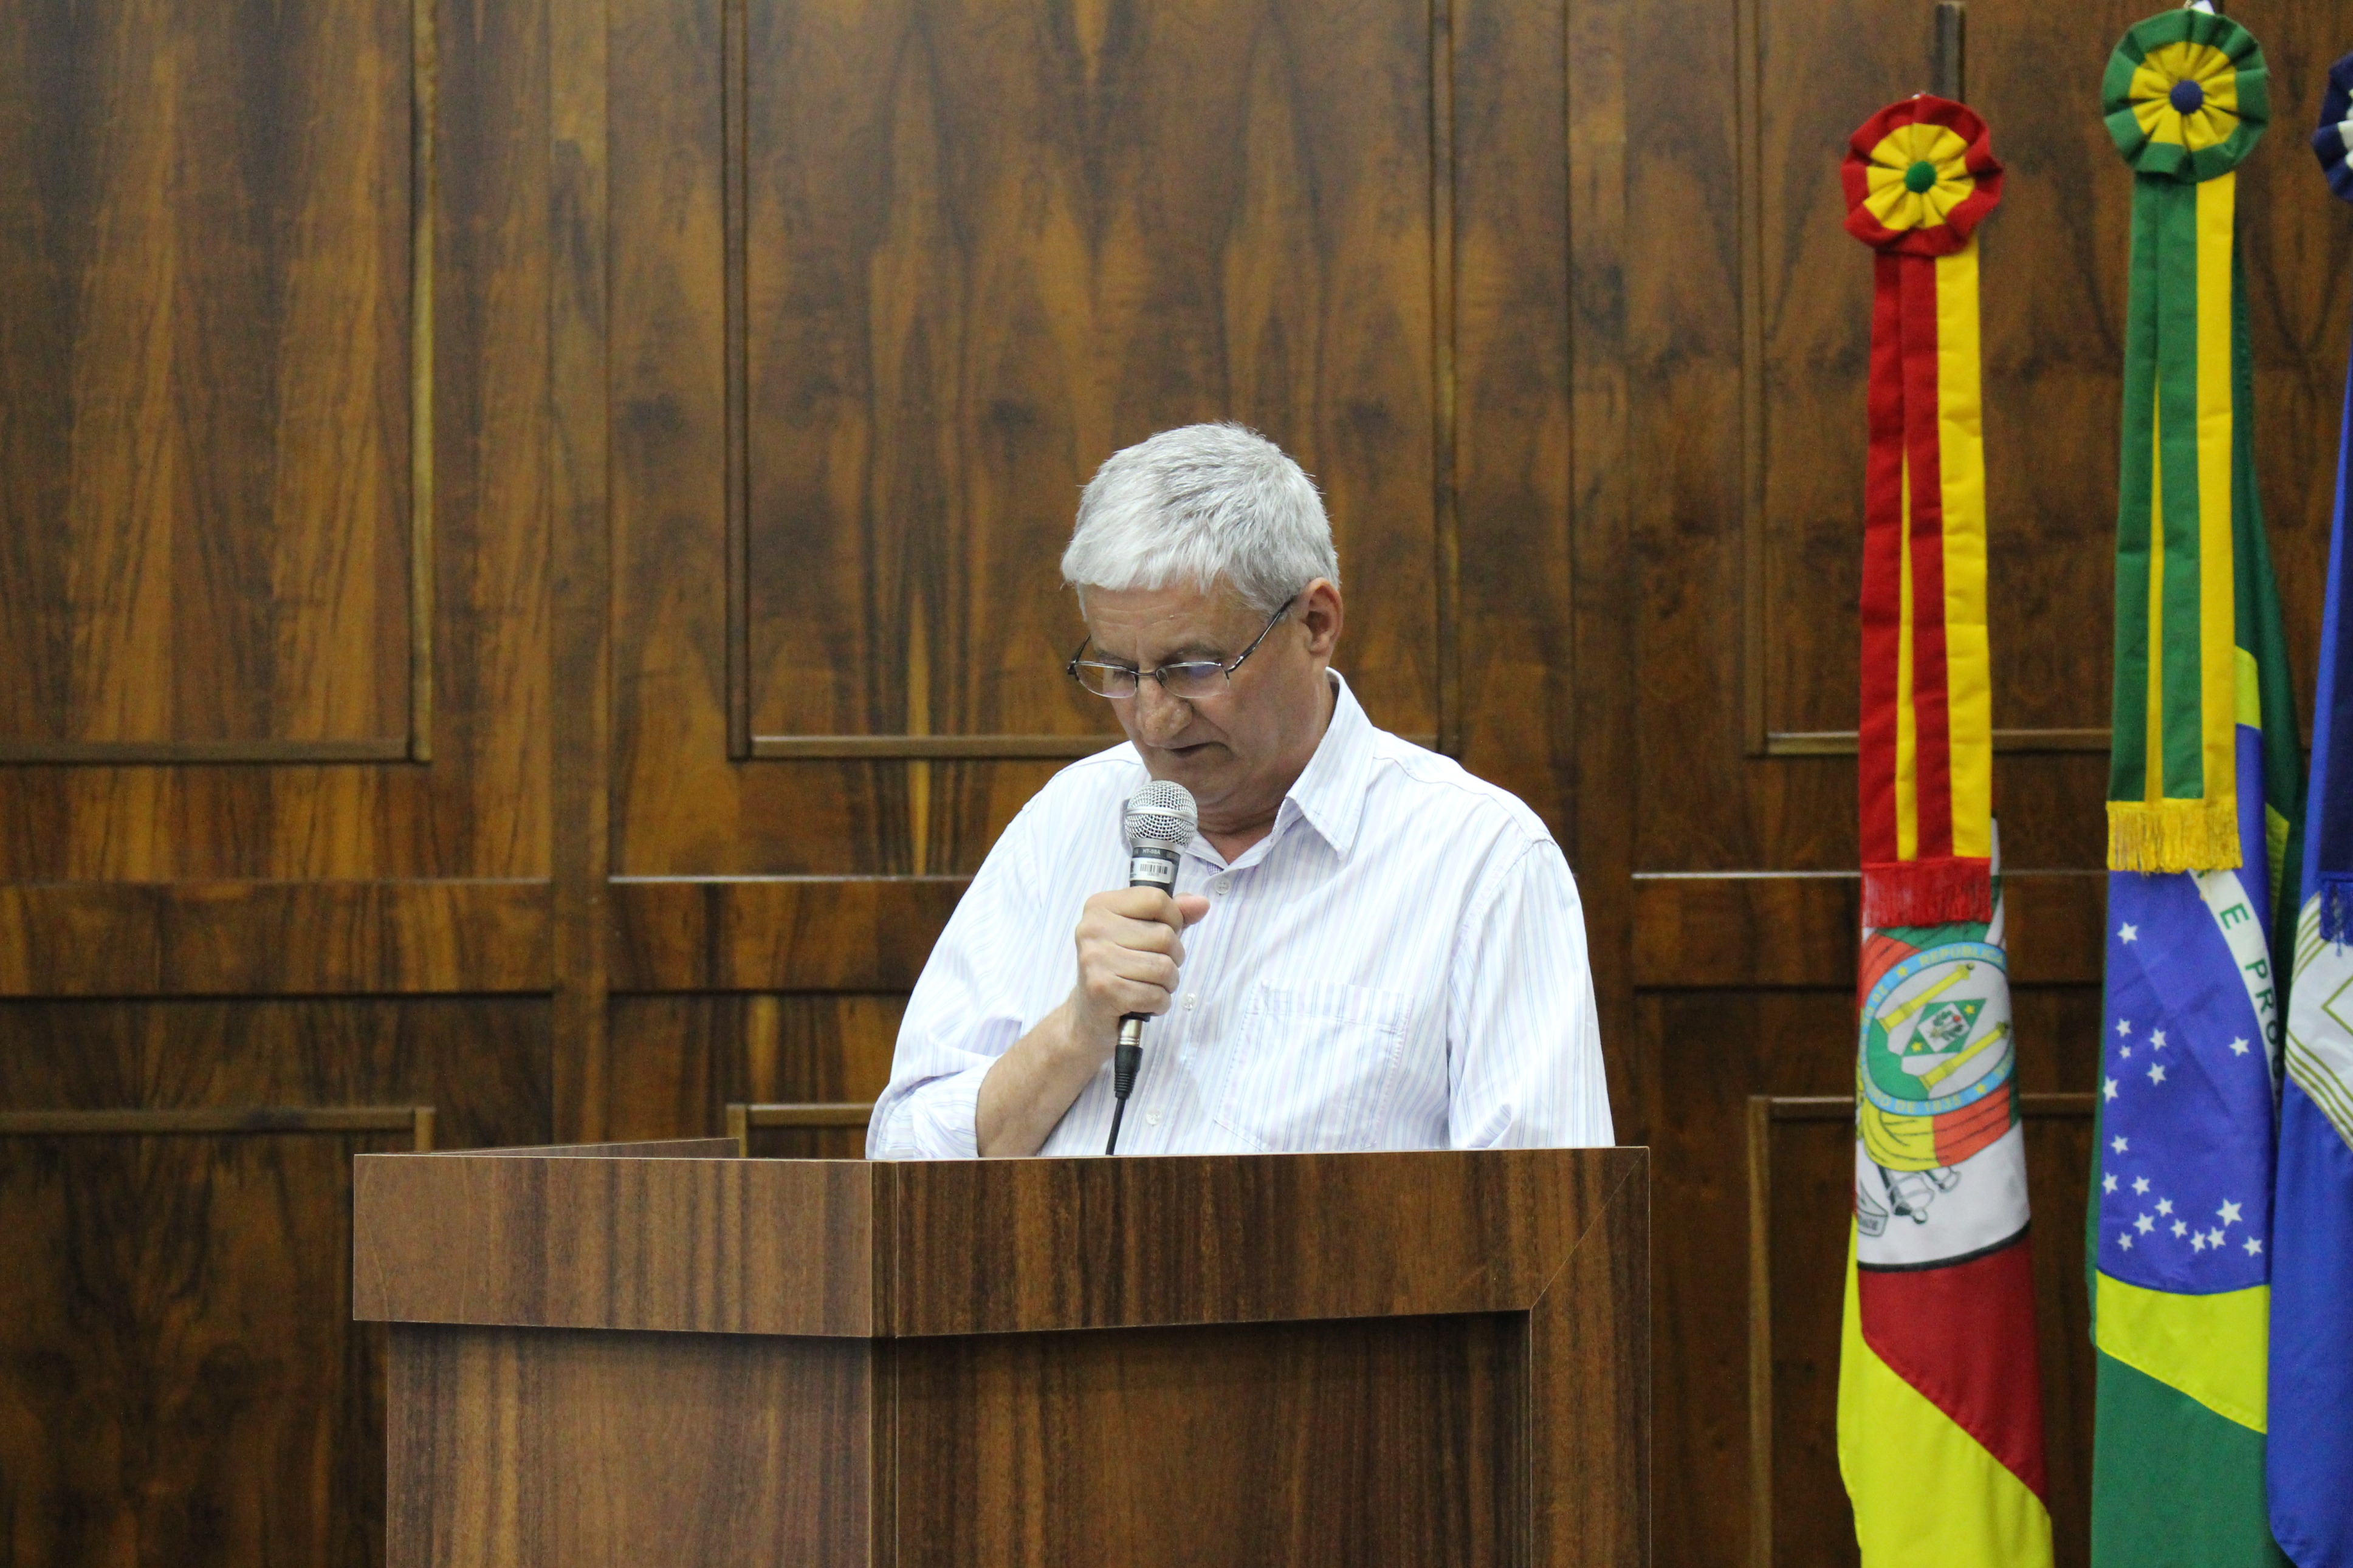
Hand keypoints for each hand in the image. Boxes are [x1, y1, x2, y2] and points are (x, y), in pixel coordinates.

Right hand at [1066, 887, 1213, 1053]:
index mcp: (1101, 906)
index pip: (1156, 899)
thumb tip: (1202, 903)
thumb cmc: (1120, 968)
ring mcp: (1095, 959)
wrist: (1089, 1014)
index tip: (1163, 936)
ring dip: (1168, 983)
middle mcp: (1093, 929)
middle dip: (1173, 957)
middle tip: (1156, 968)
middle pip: (1164, 935)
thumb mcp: (1143, 933)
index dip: (1173, 920)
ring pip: (1164, 967)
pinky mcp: (1103, 990)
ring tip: (1152, 986)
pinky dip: (1160, 1003)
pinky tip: (1145, 1003)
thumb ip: (1172, 915)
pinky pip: (1155, 995)